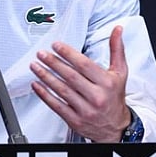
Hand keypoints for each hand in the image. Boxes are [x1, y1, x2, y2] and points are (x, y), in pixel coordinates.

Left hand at [30, 25, 130, 141]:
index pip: (84, 65)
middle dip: (53, 63)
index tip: (56, 46)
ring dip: (46, 76)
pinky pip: (56, 105)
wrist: (115, 126)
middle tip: (42, 54)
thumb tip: (117, 30)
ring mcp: (85, 110)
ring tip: (36, 66)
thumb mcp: (120, 72)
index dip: (68, 54)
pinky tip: (37, 85)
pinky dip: (44, 94)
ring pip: (61, 90)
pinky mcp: (75, 120)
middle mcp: (96, 97)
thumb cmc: (115, 96)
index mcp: (107, 83)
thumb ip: (117, 49)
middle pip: (70, 76)